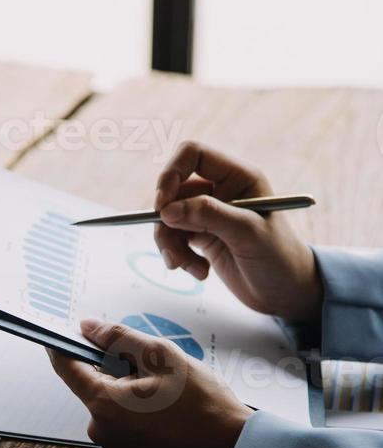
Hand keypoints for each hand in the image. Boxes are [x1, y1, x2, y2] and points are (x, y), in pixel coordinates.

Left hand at [49, 319, 252, 447]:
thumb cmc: (203, 405)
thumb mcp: (162, 356)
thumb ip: (120, 338)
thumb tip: (88, 327)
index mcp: (104, 404)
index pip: (66, 368)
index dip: (61, 345)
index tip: (59, 333)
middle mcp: (102, 431)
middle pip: (94, 387)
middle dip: (115, 371)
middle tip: (151, 368)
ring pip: (112, 407)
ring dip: (130, 393)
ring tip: (167, 395)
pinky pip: (125, 427)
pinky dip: (138, 415)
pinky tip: (168, 414)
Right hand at [154, 141, 322, 323]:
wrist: (285, 293)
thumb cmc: (278, 258)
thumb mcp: (247, 234)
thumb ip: (209, 216)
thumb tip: (167, 210)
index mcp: (239, 177)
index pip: (193, 154)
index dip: (172, 174)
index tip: (162, 205)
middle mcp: (222, 190)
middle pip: (174, 190)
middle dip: (167, 221)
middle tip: (172, 249)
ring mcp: (210, 213)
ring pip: (170, 217)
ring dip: (170, 243)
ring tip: (186, 267)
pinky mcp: (202, 236)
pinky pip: (174, 238)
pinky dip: (178, 256)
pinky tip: (199, 271)